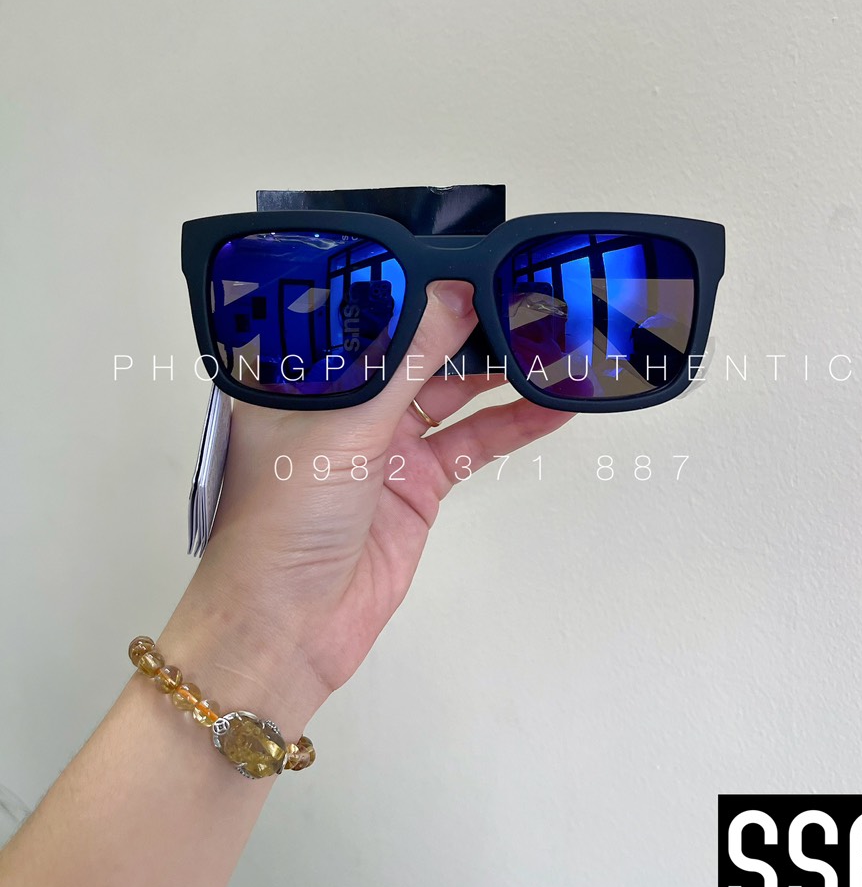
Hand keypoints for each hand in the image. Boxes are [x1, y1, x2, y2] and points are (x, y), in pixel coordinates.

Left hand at [175, 280, 575, 721]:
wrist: (290, 627)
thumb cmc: (282, 521)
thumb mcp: (345, 425)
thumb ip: (404, 360)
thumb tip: (452, 294)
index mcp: (305, 372)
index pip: (366, 310)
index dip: (418, 282)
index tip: (472, 258)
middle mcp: (344, 400)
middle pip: (417, 347)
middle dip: (469, 323)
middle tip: (525, 295)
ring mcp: (383, 442)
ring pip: (453, 392)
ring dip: (500, 371)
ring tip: (554, 342)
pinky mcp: (417, 484)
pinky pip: (472, 442)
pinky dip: (511, 425)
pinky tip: (552, 407)